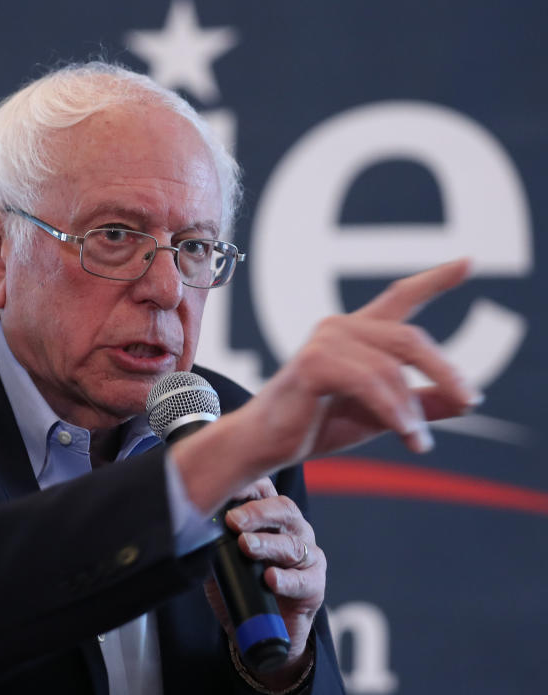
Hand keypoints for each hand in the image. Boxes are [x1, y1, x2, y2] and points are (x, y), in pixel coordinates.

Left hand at [203, 479, 324, 685]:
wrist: (261, 629)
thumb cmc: (242, 585)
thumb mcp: (220, 559)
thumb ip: (211, 541)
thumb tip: (191, 527)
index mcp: (271, 517)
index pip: (264, 490)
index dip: (247, 486)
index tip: (225, 490)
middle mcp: (293, 530)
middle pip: (283, 510)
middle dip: (256, 513)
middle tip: (233, 520)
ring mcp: (308, 555)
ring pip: (291, 544)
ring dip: (266, 544)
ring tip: (246, 546)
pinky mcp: (315, 585)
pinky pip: (303, 580)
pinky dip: (286, 579)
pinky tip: (271, 579)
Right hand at [243, 258, 480, 466]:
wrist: (265, 443)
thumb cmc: (316, 425)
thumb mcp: (380, 415)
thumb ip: (420, 406)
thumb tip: (470, 402)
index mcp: (356, 334)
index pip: (399, 298)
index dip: (435, 280)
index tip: (469, 262)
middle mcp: (340, 328)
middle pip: (410, 338)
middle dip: (445, 372)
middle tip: (470, 403)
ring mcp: (325, 341)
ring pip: (392, 368)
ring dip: (412, 410)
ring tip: (420, 442)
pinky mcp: (313, 363)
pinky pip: (370, 384)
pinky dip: (394, 412)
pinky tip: (407, 434)